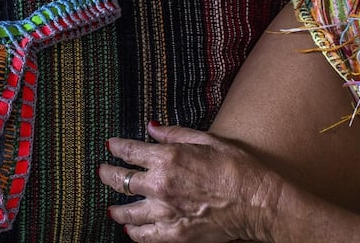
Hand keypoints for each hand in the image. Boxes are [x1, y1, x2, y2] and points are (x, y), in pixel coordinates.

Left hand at [99, 122, 281, 241]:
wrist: (257, 202)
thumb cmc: (237, 168)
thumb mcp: (206, 140)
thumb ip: (174, 134)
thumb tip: (151, 127)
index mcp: (167, 158)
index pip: (128, 151)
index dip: (116, 147)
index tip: (110, 146)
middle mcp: (160, 185)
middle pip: (120, 180)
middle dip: (107, 174)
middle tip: (103, 171)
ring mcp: (165, 212)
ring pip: (126, 212)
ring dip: (116, 208)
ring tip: (111, 207)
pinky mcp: (174, 234)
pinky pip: (143, 236)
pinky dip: (134, 233)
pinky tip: (130, 230)